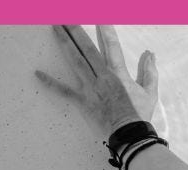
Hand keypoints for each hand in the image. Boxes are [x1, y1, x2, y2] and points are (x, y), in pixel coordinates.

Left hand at [35, 25, 158, 136]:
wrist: (129, 134)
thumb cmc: (140, 114)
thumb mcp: (150, 92)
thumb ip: (149, 71)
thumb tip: (150, 54)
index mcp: (118, 74)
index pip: (111, 46)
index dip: (106, 31)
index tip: (100, 18)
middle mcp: (102, 77)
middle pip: (87, 49)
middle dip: (77, 31)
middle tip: (66, 17)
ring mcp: (90, 88)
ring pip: (75, 61)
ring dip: (64, 43)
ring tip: (55, 27)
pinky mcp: (82, 101)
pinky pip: (64, 91)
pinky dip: (50, 83)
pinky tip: (37, 73)